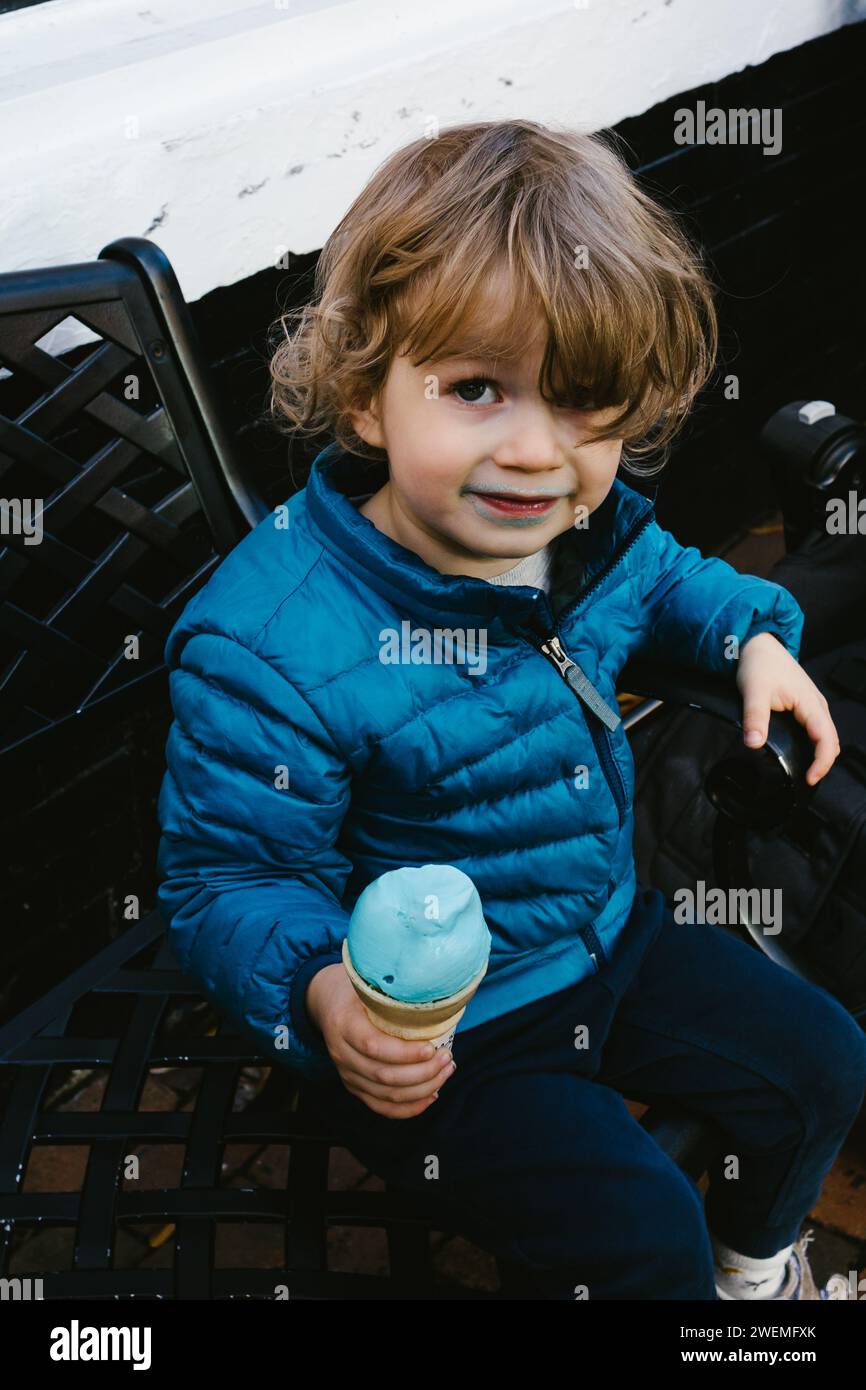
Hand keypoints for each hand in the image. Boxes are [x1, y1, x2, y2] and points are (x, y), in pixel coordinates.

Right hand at [305, 963, 456, 1116]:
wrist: (326, 1000)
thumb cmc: (356, 987)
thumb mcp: (368, 979)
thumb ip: (394, 989)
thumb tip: (439, 995)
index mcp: (343, 1023)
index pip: (374, 1046)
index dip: (406, 1053)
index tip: (433, 1047)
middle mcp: (341, 1053)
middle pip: (384, 1076)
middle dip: (423, 1072)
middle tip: (447, 1059)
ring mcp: (346, 1073)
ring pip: (386, 1095)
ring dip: (422, 1089)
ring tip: (446, 1072)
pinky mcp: (354, 1086)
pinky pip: (381, 1107)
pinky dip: (409, 1107)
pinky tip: (431, 1095)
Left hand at [736, 632, 840, 785]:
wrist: (758, 644)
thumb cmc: (759, 665)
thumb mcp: (753, 691)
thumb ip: (754, 718)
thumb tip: (754, 744)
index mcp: (810, 702)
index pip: (826, 738)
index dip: (822, 762)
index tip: (809, 778)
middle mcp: (818, 704)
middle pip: (831, 740)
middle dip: (823, 762)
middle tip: (807, 780)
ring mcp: (814, 704)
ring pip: (826, 734)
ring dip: (821, 754)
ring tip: (806, 771)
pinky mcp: (806, 705)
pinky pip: (818, 729)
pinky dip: (815, 744)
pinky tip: (802, 753)